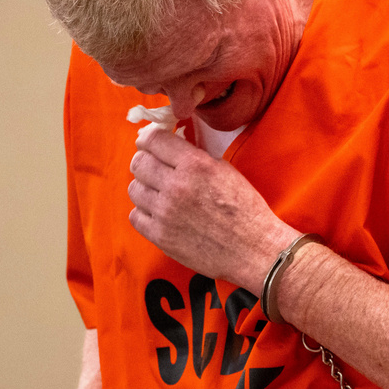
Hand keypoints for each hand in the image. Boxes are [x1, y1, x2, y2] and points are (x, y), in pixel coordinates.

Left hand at [128, 127, 297, 293]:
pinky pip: (135, 216)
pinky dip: (144, 212)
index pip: (154, 140)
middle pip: (138, 163)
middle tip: (154, 168)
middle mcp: (177, 186)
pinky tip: (159, 213)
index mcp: (195, 165)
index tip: (149, 142)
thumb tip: (170, 146)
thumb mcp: (225, 171)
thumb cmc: (245, 209)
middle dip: (145, 161)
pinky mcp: (161, 236)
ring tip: (159, 193)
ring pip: (134, 189)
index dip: (148, 139)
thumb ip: (195, 157)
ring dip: (144, 187)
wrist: (254, 249)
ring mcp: (165, 213)